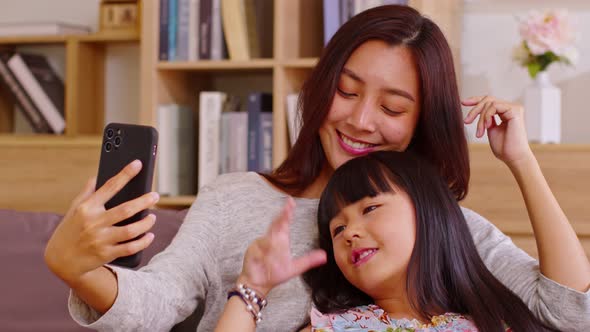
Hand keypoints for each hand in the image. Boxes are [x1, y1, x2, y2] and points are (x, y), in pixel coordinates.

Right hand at [44, 160, 159, 285]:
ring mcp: (100, 239)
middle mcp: (94, 222)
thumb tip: (96, 176)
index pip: (109, 187)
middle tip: (155, 196)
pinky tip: (149, 236)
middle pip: (125, 210)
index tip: (137, 164)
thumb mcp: (73, 209)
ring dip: (146, 223)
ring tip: (152, 217)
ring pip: (131, 230)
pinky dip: (143, 242)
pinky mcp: (106, 254)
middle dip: (144, 202)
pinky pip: (130, 248)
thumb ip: (86, 193)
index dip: (125, 174)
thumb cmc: (70, 230)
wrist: (61, 261)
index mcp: (87, 208)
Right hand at [238, 198, 326, 295]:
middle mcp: (271, 238)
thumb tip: (324, 256)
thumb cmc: (275, 273)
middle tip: (288, 210)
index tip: (291, 202)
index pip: (284, 222)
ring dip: (274, 251)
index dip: (287, 212)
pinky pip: (260, 252)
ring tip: (275, 262)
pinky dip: (265, 259)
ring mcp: (260, 243)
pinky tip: (265, 264)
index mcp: (281, 239)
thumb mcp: (295, 268)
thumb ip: (308, 260)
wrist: (259, 284)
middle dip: (282, 218)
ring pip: (270, 242)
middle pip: (276, 224)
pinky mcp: (252, 250)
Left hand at [463, 95, 533, 165]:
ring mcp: (514, 108)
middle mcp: (510, 108)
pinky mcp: (515, 111)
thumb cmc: (503, 148)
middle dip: (474, 109)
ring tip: (480, 132)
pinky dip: (487, 116)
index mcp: (505, 112)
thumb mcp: (491, 130)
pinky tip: (487, 126)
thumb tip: (476, 110)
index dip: (475, 100)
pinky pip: (494, 106)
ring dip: (481, 118)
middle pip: (488, 100)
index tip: (463, 103)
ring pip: (489, 103)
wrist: (513, 158)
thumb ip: (486, 119)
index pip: (489, 101)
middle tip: (466, 121)